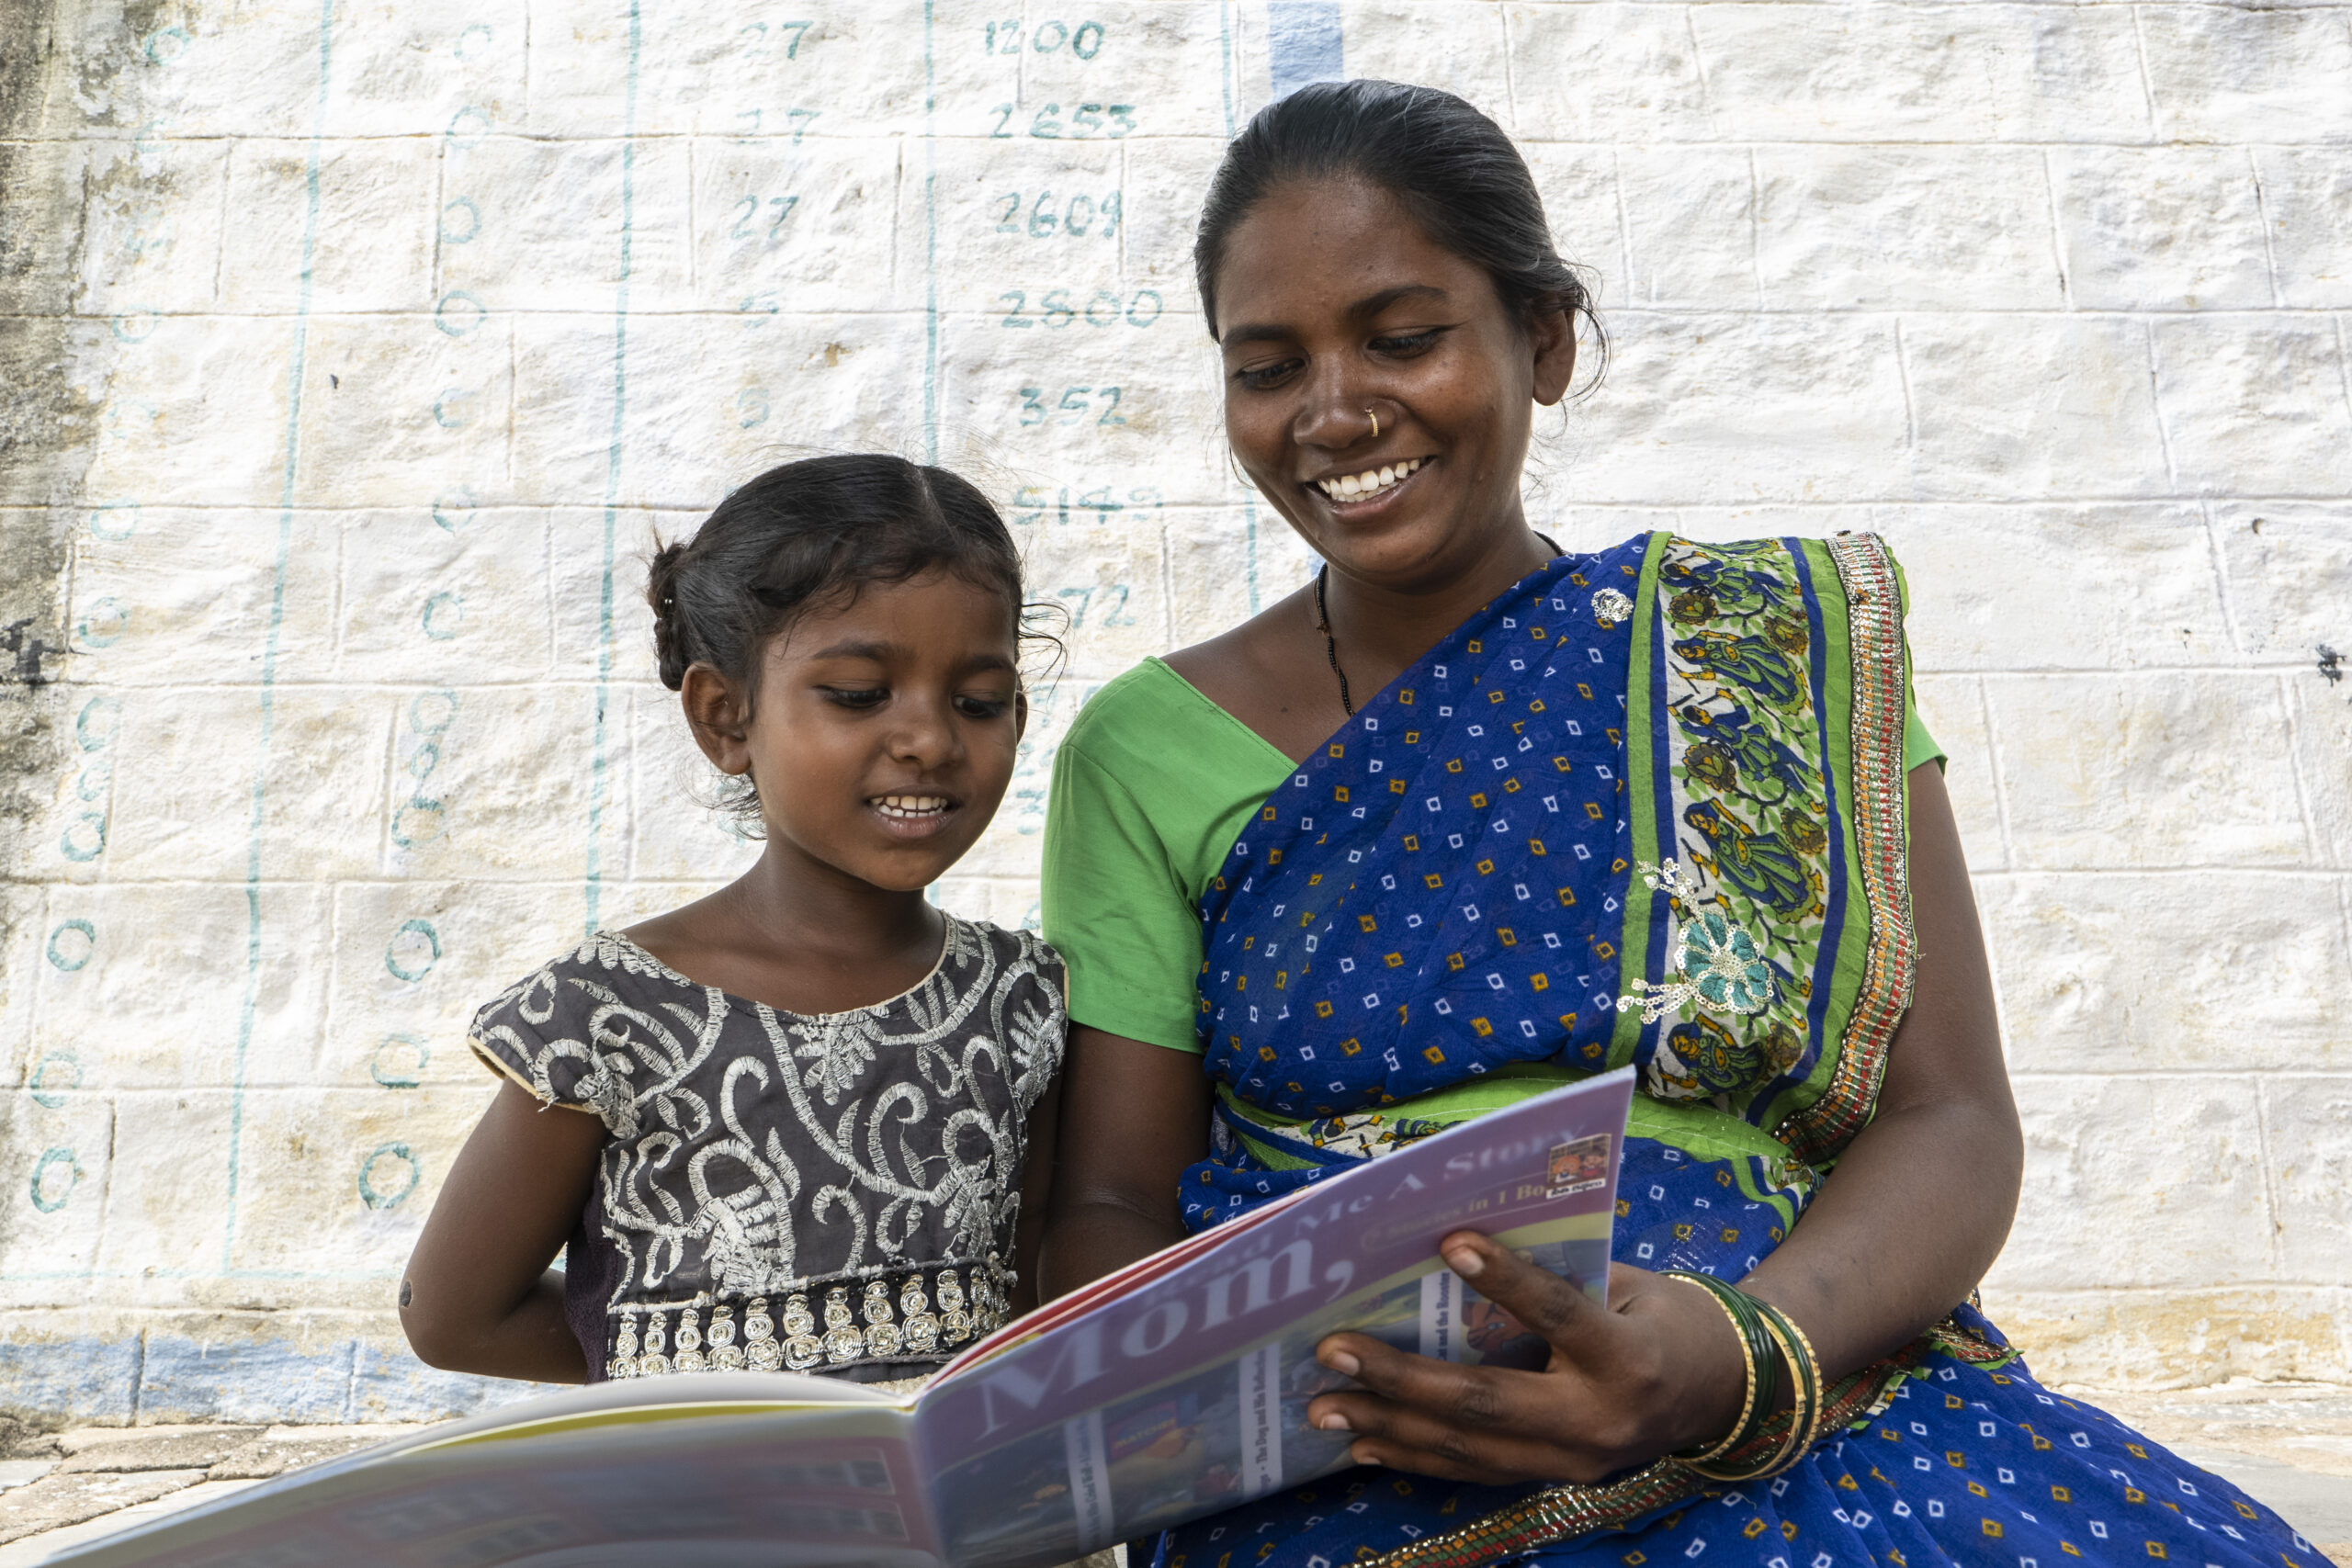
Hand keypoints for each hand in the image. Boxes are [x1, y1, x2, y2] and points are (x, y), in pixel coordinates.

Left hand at [1305, 1233, 1748, 1485]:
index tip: (1449, 1242)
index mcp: (1627, 1356)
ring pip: (1469, 1448)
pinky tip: (1363, 1442)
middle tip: (1334, 1350)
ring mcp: (1575, 1462)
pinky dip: (1414, 1456)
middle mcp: (1599, 1420)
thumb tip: (1457, 1245)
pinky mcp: (1555, 1480)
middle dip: (1402, 1379)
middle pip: (1488, 1402)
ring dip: (1389, 1426)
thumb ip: (1559, 1272)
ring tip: (1324, 1406)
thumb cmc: (1662, 1318)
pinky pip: (1475, 1471)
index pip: (1561, 1315)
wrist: (1720, 1395)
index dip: (1508, 1280)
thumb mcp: (1627, 1283)